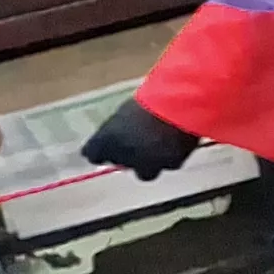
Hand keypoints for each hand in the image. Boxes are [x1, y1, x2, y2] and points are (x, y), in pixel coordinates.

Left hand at [81, 99, 202, 180]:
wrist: (180, 104)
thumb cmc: (149, 101)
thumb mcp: (125, 111)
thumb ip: (118, 129)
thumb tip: (120, 133)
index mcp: (104, 142)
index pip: (92, 154)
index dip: (101, 150)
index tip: (108, 145)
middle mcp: (122, 157)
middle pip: (121, 163)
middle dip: (128, 155)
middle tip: (139, 141)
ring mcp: (147, 164)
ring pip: (145, 172)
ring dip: (150, 163)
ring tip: (161, 147)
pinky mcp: (170, 165)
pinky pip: (169, 164)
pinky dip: (172, 157)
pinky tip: (177, 144)